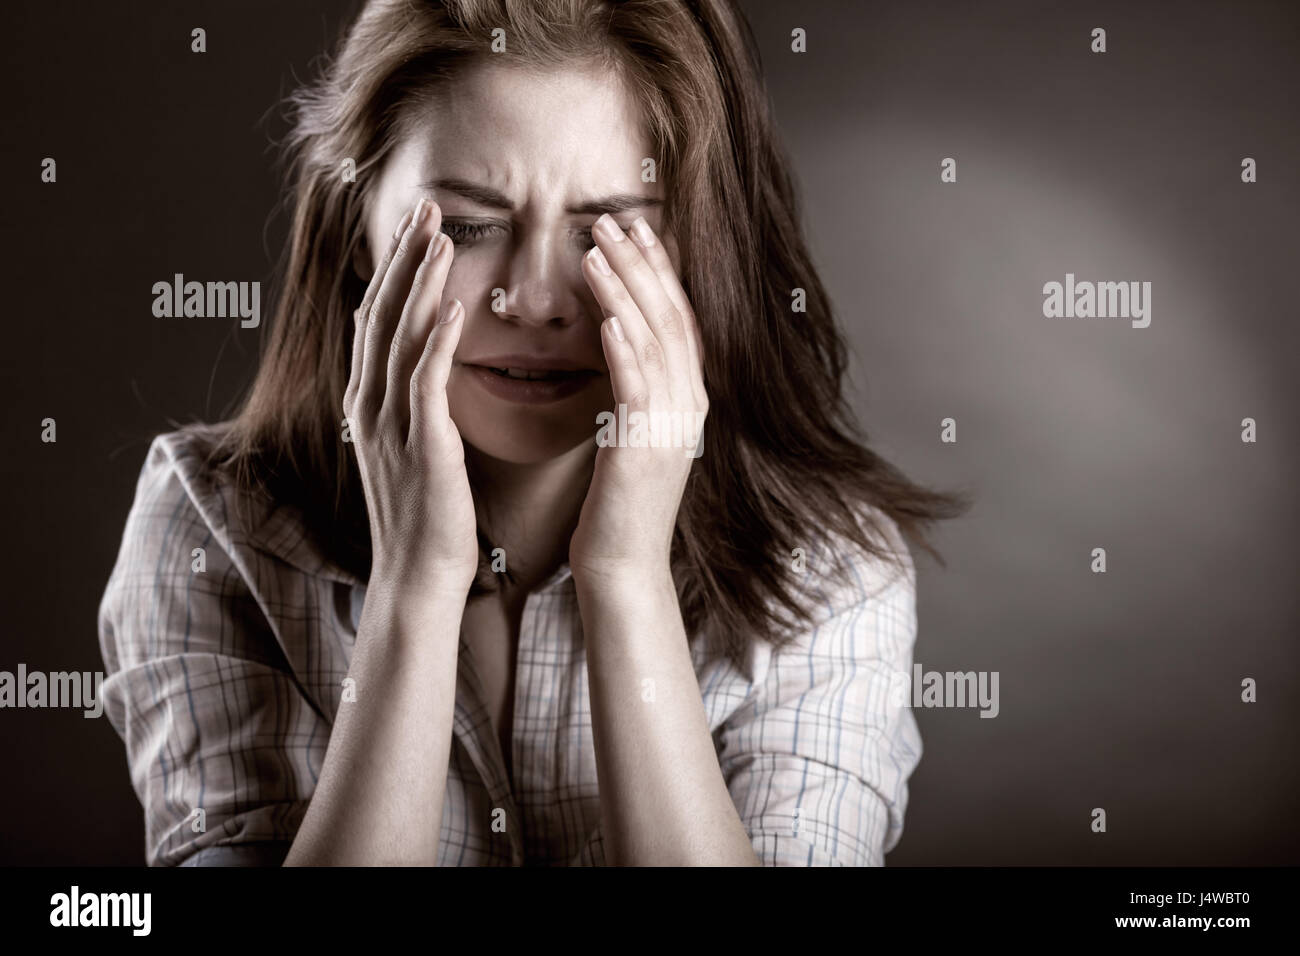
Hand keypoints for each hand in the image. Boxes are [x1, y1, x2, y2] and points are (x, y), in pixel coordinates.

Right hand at [343, 197, 476, 591]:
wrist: (420, 575)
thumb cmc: (427, 514)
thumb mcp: (413, 445)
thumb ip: (415, 400)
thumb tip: (426, 362)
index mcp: (370, 401)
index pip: (378, 318)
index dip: (397, 269)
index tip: (419, 225)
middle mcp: (371, 404)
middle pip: (383, 314)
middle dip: (405, 257)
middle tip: (428, 206)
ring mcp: (390, 424)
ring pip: (400, 338)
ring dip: (421, 284)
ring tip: (441, 237)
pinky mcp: (420, 445)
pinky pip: (425, 382)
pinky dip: (437, 340)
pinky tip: (455, 306)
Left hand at [569, 213, 708, 578]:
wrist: (622, 567)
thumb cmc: (617, 505)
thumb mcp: (632, 438)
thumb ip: (634, 393)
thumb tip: (618, 345)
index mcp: (689, 401)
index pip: (679, 320)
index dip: (660, 271)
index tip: (638, 229)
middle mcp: (690, 406)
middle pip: (670, 318)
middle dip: (641, 265)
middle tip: (611, 220)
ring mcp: (673, 426)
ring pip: (654, 342)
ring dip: (625, 290)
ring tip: (595, 248)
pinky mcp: (645, 447)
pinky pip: (636, 386)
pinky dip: (623, 347)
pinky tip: (606, 315)